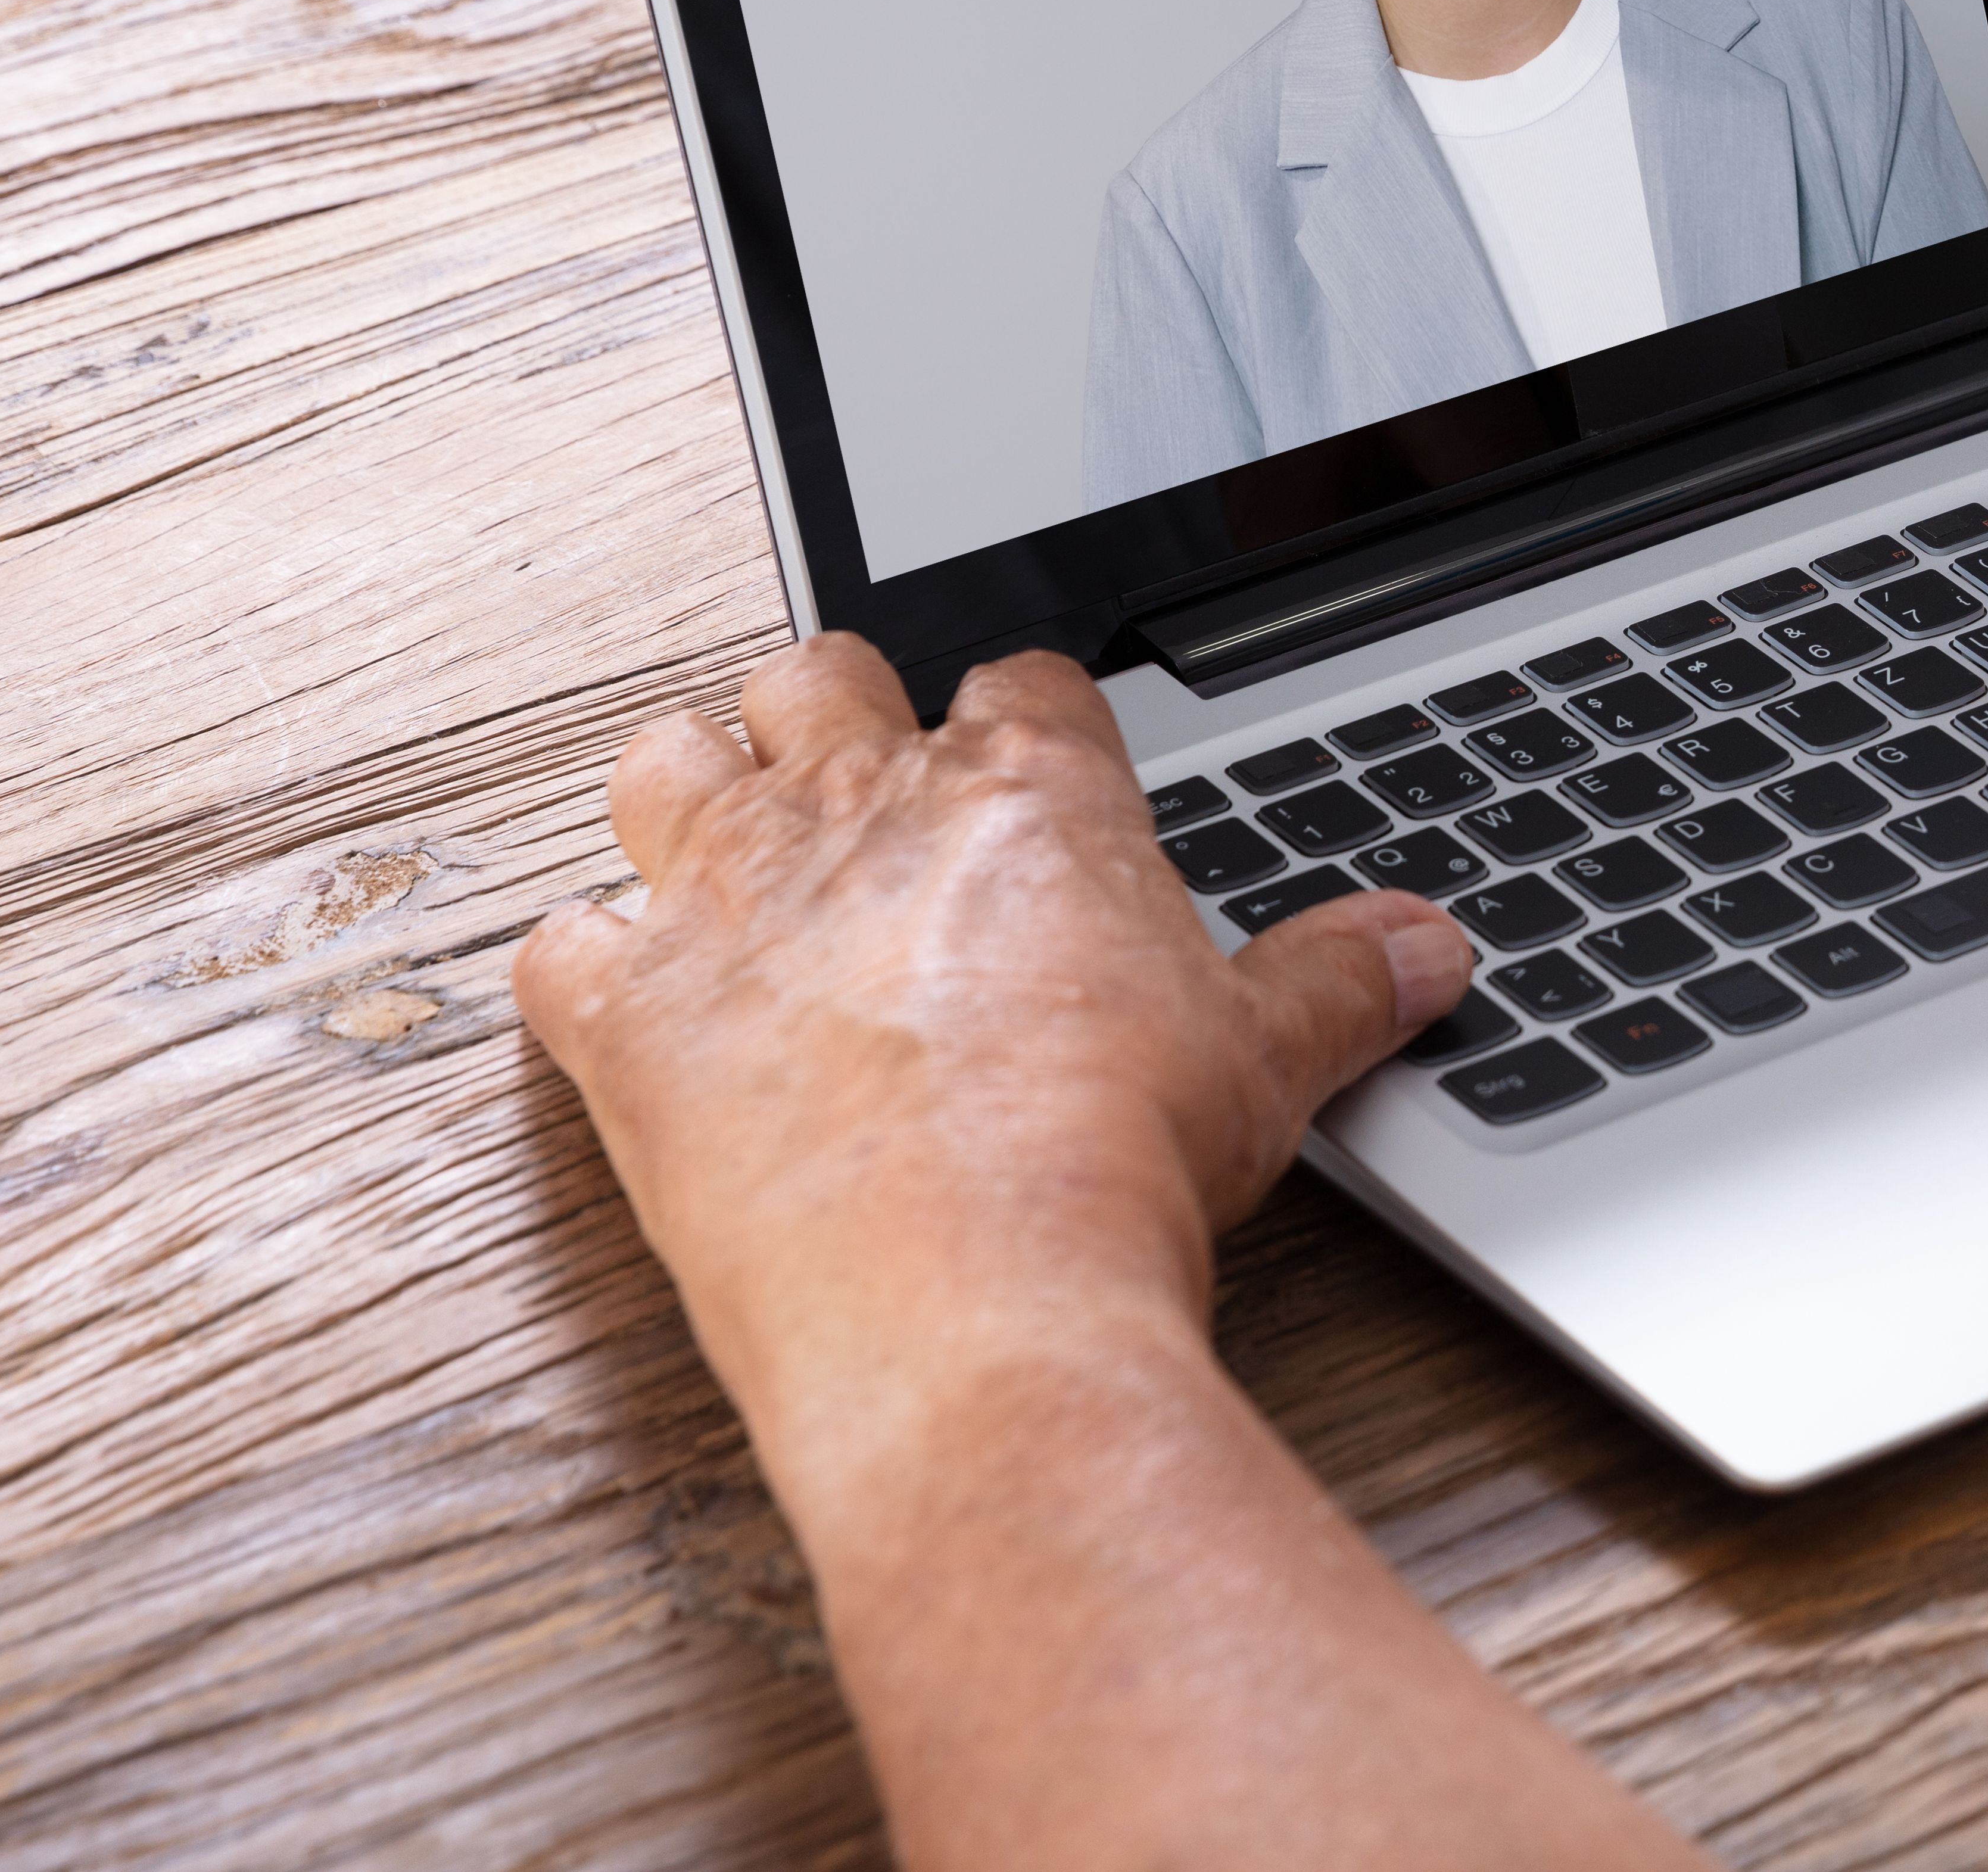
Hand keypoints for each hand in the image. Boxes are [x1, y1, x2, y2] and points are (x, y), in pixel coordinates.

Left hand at [513, 637, 1470, 1432]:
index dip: (1023, 722)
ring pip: (665, 758)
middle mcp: (867, 816)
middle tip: (867, 807)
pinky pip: (557, 947)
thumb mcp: (1267, 1063)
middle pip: (820, 676)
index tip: (1028, 775)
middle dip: (836, 723)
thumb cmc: (1115, 1173)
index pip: (1020, 681)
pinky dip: (585, 969)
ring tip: (732, 864)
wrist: (979, 1310)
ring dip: (691, 795)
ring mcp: (731, 907)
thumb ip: (1339, 982)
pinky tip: (632, 1009)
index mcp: (1031, 799)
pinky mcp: (629, 1022)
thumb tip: (1430, 946)